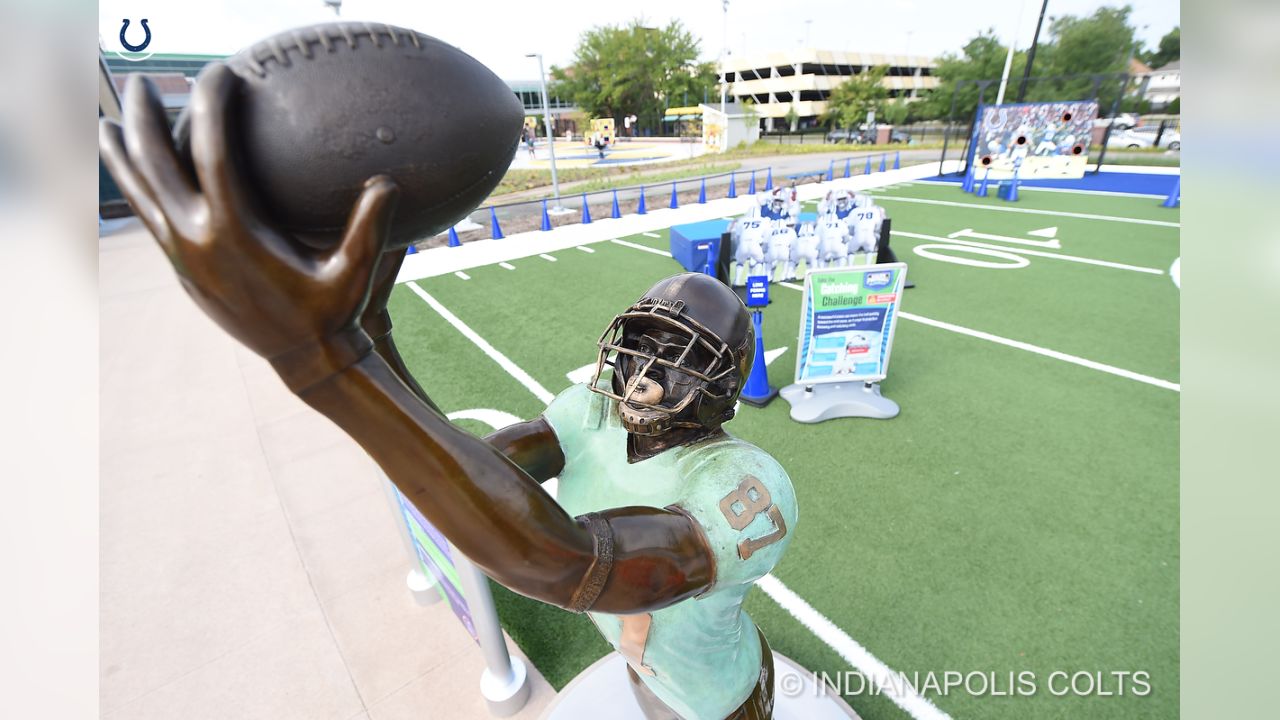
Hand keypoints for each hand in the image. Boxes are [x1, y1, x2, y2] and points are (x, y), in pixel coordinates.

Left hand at [99, 65, 398, 390]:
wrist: (305, 363)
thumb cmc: (335, 314)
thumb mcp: (358, 273)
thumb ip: (370, 229)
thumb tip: (387, 183)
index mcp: (235, 232)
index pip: (211, 153)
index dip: (211, 106)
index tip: (220, 74)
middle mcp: (198, 241)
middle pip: (157, 166)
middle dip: (148, 119)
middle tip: (144, 84)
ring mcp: (184, 258)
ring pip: (140, 197)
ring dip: (123, 157)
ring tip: (107, 124)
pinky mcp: (183, 272)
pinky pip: (150, 221)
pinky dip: (137, 193)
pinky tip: (136, 178)